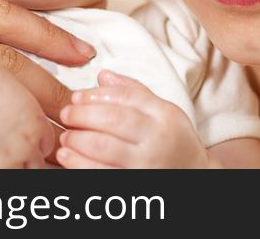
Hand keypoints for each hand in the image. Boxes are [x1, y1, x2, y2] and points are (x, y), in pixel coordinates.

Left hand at [56, 70, 209, 168]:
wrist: (194, 174)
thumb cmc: (175, 140)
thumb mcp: (164, 110)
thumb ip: (134, 92)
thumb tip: (103, 76)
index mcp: (163, 115)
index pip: (125, 98)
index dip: (96, 96)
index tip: (77, 96)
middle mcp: (156, 140)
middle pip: (112, 121)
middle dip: (83, 116)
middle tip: (66, 114)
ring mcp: (145, 165)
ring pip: (103, 149)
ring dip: (77, 140)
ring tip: (65, 136)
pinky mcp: (134, 183)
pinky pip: (101, 173)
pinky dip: (79, 164)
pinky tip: (66, 157)